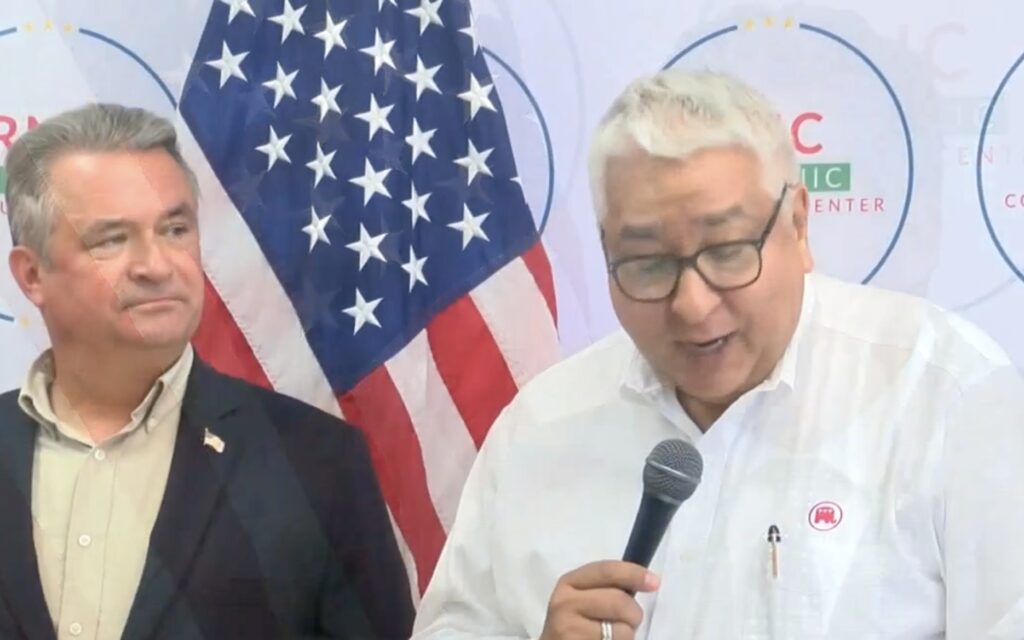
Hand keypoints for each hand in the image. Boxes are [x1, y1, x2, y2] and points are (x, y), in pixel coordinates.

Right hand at [538, 561, 659, 639]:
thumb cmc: (576, 622)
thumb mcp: (584, 598)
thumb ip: (607, 587)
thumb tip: (648, 580)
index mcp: (569, 582)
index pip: (606, 571)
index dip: (633, 574)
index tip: (655, 582)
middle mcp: (564, 603)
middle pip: (619, 602)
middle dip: (634, 614)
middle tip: (628, 622)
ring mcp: (568, 630)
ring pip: (622, 631)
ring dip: (626, 636)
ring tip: (610, 637)